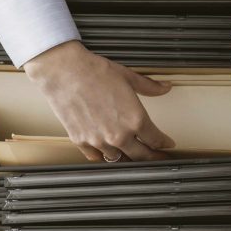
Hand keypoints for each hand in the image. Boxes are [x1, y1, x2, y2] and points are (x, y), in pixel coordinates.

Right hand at [23, 40, 174, 161]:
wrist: (64, 71)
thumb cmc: (95, 71)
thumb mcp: (128, 77)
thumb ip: (150, 86)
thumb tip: (165, 87)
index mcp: (135, 120)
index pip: (156, 140)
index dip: (165, 144)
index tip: (167, 145)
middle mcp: (119, 135)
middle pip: (141, 156)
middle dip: (152, 157)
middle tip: (156, 157)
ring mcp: (99, 141)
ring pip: (119, 159)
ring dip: (127, 157)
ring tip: (132, 155)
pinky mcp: (81, 141)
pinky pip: (97, 157)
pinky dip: (104, 156)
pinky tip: (108, 153)